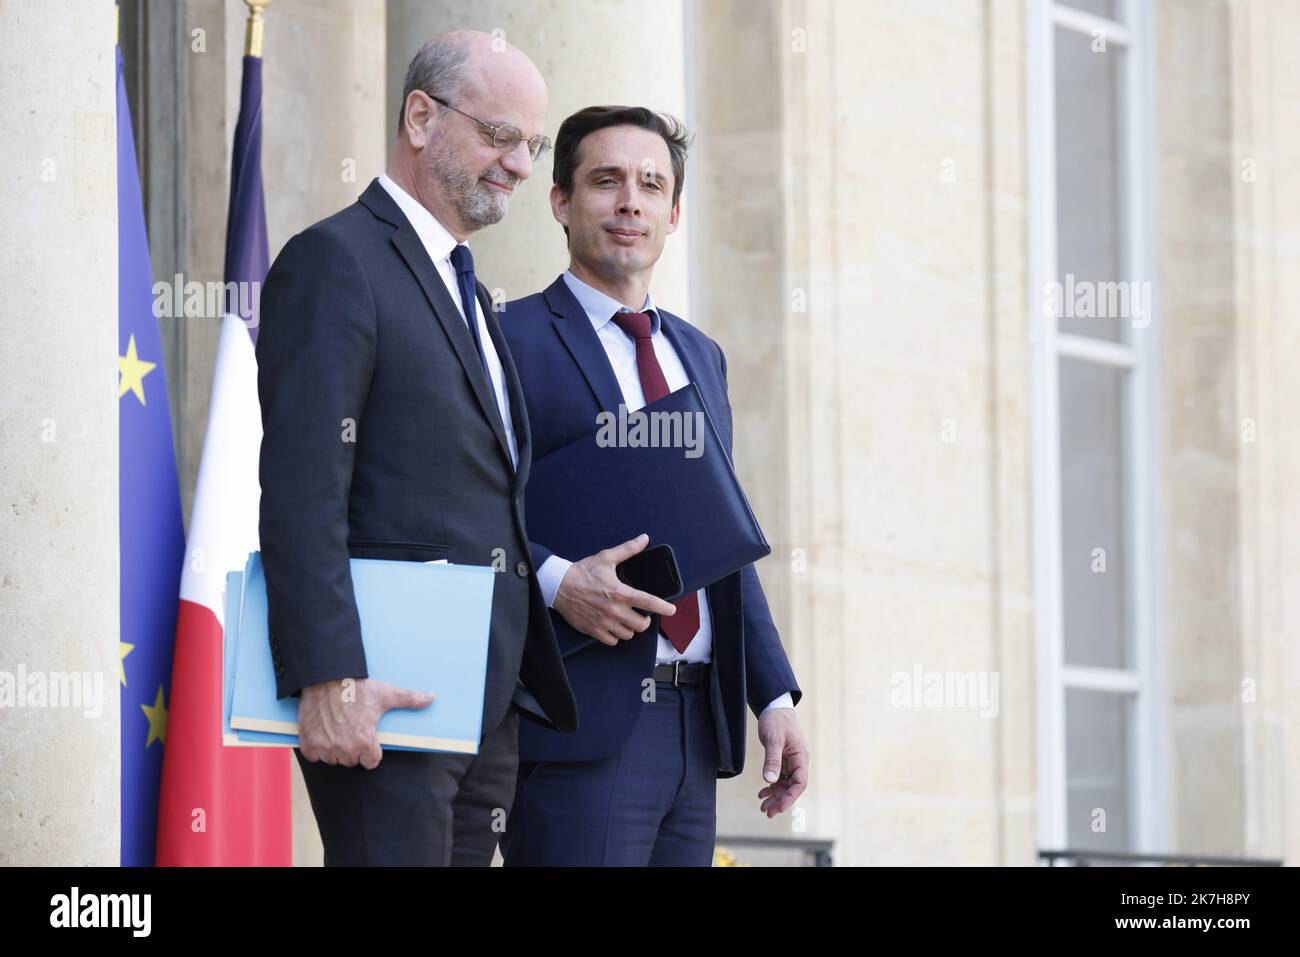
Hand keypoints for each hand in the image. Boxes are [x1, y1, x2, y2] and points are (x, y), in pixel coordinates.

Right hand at [297, 677, 434, 769]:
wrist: (325, 677)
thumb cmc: (357, 687)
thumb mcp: (385, 694)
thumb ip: (410, 699)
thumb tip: (432, 697)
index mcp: (365, 742)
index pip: (371, 762)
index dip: (371, 750)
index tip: (367, 737)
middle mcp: (345, 749)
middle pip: (352, 761)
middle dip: (352, 749)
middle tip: (351, 729)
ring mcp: (325, 748)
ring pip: (333, 759)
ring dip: (334, 749)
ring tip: (337, 729)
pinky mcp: (309, 744)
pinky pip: (314, 756)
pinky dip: (316, 747)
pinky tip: (322, 732)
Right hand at [553, 533, 676, 646]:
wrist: (558, 586)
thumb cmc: (582, 572)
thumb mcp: (606, 558)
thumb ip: (628, 549)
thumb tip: (643, 539)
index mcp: (620, 592)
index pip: (649, 602)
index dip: (664, 608)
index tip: (672, 610)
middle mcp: (615, 610)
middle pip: (641, 625)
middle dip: (643, 619)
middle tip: (639, 613)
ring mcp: (604, 622)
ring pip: (628, 634)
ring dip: (630, 628)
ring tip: (626, 619)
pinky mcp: (594, 630)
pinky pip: (612, 641)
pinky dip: (615, 636)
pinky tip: (613, 626)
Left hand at [755, 708, 808, 816]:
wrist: (774, 707)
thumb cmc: (776, 721)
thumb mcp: (773, 740)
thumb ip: (772, 760)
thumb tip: (769, 780)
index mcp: (800, 757)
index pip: (799, 783)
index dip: (789, 798)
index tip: (778, 808)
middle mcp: (798, 762)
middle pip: (792, 787)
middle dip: (780, 800)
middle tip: (766, 812)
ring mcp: (790, 761)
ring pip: (785, 784)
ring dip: (775, 796)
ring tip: (763, 806)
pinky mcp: (782, 760)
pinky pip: (779, 777)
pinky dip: (771, 786)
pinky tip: (762, 793)